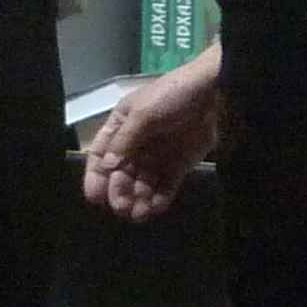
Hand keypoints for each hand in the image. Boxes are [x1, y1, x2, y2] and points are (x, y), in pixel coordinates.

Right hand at [83, 52, 220, 220]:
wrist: (212, 92)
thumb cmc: (171, 96)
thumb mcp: (142, 113)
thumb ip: (124, 140)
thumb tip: (107, 166)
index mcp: (121, 125)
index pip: (102, 154)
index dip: (96, 176)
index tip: (94, 197)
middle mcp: (137, 143)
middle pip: (122, 173)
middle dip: (119, 191)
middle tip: (121, 207)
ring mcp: (158, 155)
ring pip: (143, 183)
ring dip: (139, 199)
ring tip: (138, 214)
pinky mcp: (179, 164)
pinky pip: (166, 185)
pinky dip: (160, 198)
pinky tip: (155, 208)